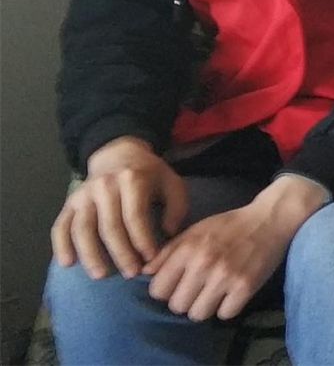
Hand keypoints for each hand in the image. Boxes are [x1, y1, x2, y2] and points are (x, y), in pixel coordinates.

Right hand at [51, 136, 187, 279]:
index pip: (135, 215)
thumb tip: (168, 235)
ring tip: (101, 276)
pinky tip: (68, 263)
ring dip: (90, 255)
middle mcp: (104, 186)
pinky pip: (61, 226)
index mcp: (132, 179)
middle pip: (109, 226)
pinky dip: (61, 245)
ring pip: (82, 229)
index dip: (142, 240)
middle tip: (131, 273)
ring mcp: (83, 195)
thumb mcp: (172, 183)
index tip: (151, 259)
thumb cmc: (150, 175)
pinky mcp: (69, 203)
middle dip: (121, 253)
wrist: (119, 155)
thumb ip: (176, 208)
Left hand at [144, 174, 326, 320]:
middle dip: (185, 300)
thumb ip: (168, 251)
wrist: (270, 218)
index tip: (178, 284)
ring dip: (205, 306)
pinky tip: (231, 293)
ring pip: (198, 314)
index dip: (166, 290)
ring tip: (214, 293)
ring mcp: (225, 277)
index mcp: (188, 248)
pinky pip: (225, 314)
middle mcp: (203, 263)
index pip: (157, 290)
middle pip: (177, 306)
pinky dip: (227, 307)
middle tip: (198, 289)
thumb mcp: (195, 230)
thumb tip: (145, 273)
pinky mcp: (246, 286)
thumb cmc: (229, 225)